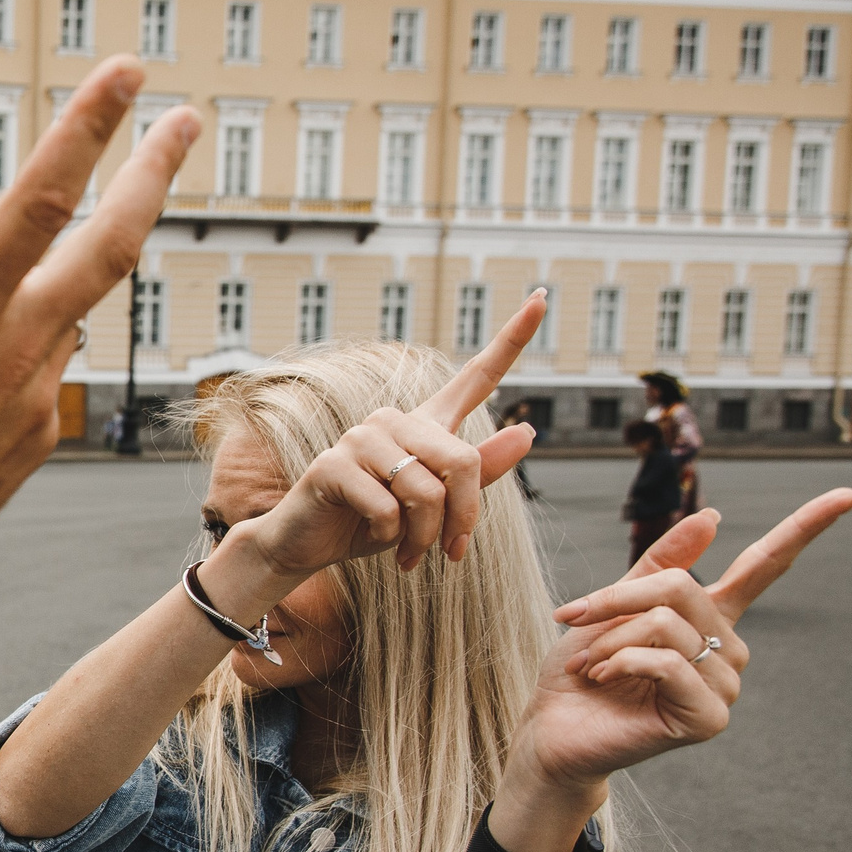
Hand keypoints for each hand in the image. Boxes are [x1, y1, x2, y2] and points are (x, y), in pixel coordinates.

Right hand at [0, 58, 202, 783]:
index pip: (43, 197)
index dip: (90, 128)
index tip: (129, 73)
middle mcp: (17, 346)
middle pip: (112, 244)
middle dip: (152, 173)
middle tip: (185, 117)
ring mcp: (38, 392)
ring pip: (78, 302)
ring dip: (90, 250)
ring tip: (77, 218)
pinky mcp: (39, 431)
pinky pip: (49, 357)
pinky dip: (39, 324)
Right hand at [239, 294, 543, 580]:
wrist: (310, 546)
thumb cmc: (373, 524)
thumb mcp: (436, 507)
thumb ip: (480, 474)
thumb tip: (528, 431)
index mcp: (426, 424)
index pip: (477, 376)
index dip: (513, 338)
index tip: (541, 297)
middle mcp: (395, 420)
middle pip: (462, 461)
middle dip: (462, 518)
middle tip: (450, 552)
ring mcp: (361, 438)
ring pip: (426, 490)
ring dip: (425, 536)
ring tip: (410, 554)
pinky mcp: (334, 464)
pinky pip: (387, 508)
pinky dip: (390, 536)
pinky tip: (375, 536)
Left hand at [504, 490, 851, 799]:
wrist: (556, 731)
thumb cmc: (580, 670)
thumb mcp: (612, 605)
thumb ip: (660, 564)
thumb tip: (713, 516)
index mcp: (712, 616)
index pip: (767, 565)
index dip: (808, 526)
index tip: (851, 493)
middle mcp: (729, 648)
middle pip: (683, 588)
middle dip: (616, 599)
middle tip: (574, 616)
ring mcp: (724, 684)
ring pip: (667, 625)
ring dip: (609, 638)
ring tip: (589, 663)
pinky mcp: (710, 716)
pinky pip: (668, 662)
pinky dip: (621, 662)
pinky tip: (604, 679)